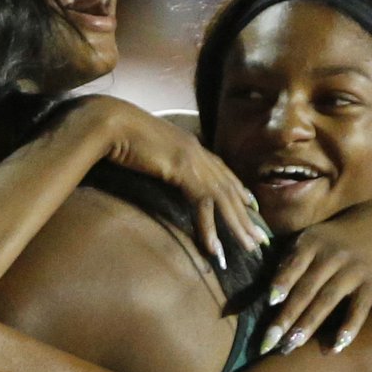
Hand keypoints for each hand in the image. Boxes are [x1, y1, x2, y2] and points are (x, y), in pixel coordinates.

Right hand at [75, 97, 266, 265]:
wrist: (111, 122)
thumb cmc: (118, 133)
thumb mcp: (145, 146)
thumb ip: (157, 156)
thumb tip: (153, 165)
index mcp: (190, 144)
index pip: (222, 170)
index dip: (239, 189)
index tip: (253, 205)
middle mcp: (198, 151)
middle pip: (230, 188)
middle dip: (247, 215)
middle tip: (261, 238)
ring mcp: (193, 160)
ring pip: (225, 199)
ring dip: (238, 227)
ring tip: (251, 248)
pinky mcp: (184, 171)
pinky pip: (204, 206)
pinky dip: (210, 229)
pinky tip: (215, 249)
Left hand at [259, 207, 371, 354]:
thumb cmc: (335, 238)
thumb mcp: (312, 237)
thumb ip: (291, 259)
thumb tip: (267, 293)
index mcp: (312, 243)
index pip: (294, 266)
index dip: (282, 282)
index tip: (270, 301)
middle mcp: (332, 256)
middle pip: (307, 289)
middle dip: (287, 316)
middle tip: (268, 342)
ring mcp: (354, 271)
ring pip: (327, 301)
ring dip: (308, 324)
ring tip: (291, 346)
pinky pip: (358, 310)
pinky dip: (347, 328)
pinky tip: (334, 348)